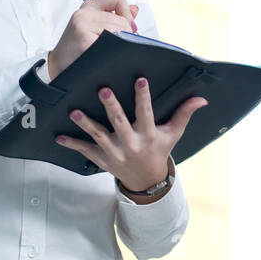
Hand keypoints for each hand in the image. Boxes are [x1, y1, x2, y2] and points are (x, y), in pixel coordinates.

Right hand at [46, 0, 138, 79]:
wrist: (57, 66)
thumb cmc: (77, 49)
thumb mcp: (93, 27)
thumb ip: (115, 16)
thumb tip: (135, 9)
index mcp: (88, 7)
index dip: (126, 12)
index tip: (123, 26)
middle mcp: (85, 13)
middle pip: (123, 20)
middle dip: (125, 35)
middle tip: (113, 45)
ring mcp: (83, 26)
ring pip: (120, 31)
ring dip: (119, 44)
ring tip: (106, 51)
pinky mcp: (84, 39)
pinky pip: (112, 43)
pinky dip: (113, 52)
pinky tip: (102, 56)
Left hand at [54, 77, 207, 191]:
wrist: (146, 180)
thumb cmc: (159, 150)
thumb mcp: (173, 133)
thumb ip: (184, 114)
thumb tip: (201, 98)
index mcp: (148, 135)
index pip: (146, 113)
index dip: (143, 96)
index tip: (140, 79)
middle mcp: (131, 143)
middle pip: (119, 123)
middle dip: (111, 107)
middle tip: (103, 90)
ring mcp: (114, 152)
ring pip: (98, 136)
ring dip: (86, 124)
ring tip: (74, 112)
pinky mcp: (102, 158)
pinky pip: (85, 151)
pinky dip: (72, 144)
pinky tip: (58, 136)